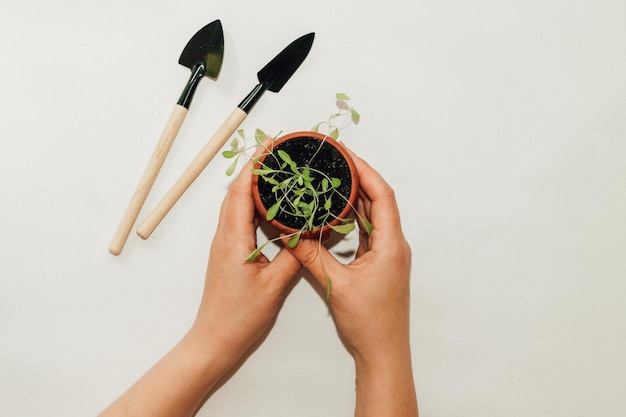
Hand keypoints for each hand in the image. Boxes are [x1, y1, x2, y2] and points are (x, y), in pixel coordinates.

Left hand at [192, 157, 301, 364]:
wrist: (216, 339)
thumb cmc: (240, 316)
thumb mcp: (275, 285)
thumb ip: (294, 254)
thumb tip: (310, 232)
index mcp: (233, 238)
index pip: (240, 191)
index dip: (255, 165)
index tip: (271, 146)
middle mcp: (225, 236)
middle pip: (236, 192)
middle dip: (256, 169)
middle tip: (280, 154)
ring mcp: (225, 244)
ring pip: (237, 205)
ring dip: (254, 186)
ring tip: (279, 174)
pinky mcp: (230, 253)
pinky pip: (241, 220)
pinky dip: (255, 206)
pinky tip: (273, 208)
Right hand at [284, 151, 417, 415]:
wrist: (384, 352)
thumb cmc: (369, 323)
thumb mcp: (336, 285)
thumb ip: (313, 255)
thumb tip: (292, 233)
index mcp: (391, 244)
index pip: (382, 195)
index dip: (365, 171)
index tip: (346, 155)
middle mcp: (394, 245)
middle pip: (379, 200)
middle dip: (359, 178)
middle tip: (335, 161)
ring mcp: (389, 254)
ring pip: (374, 216)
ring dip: (356, 197)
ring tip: (333, 179)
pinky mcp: (381, 264)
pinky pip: (368, 231)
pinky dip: (354, 218)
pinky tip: (336, 212)